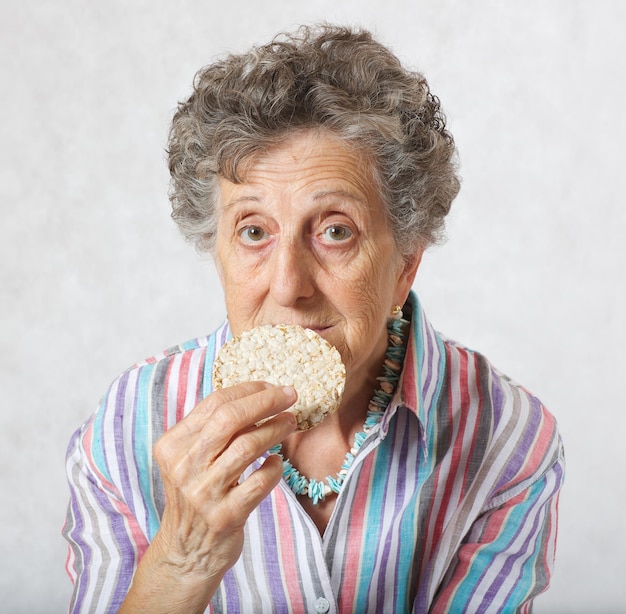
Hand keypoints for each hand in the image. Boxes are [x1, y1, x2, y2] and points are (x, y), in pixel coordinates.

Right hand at [120, 382, 296, 612]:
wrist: (186, 553)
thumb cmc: (196, 495)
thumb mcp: (190, 460)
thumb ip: (212, 430)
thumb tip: (257, 397)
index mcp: (173, 445)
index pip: (215, 403)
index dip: (249, 390)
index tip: (272, 387)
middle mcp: (184, 467)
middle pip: (230, 419)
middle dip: (266, 401)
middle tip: (290, 396)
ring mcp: (203, 493)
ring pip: (248, 446)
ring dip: (275, 429)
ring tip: (290, 423)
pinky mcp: (225, 516)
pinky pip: (259, 481)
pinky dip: (274, 467)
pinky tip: (277, 462)